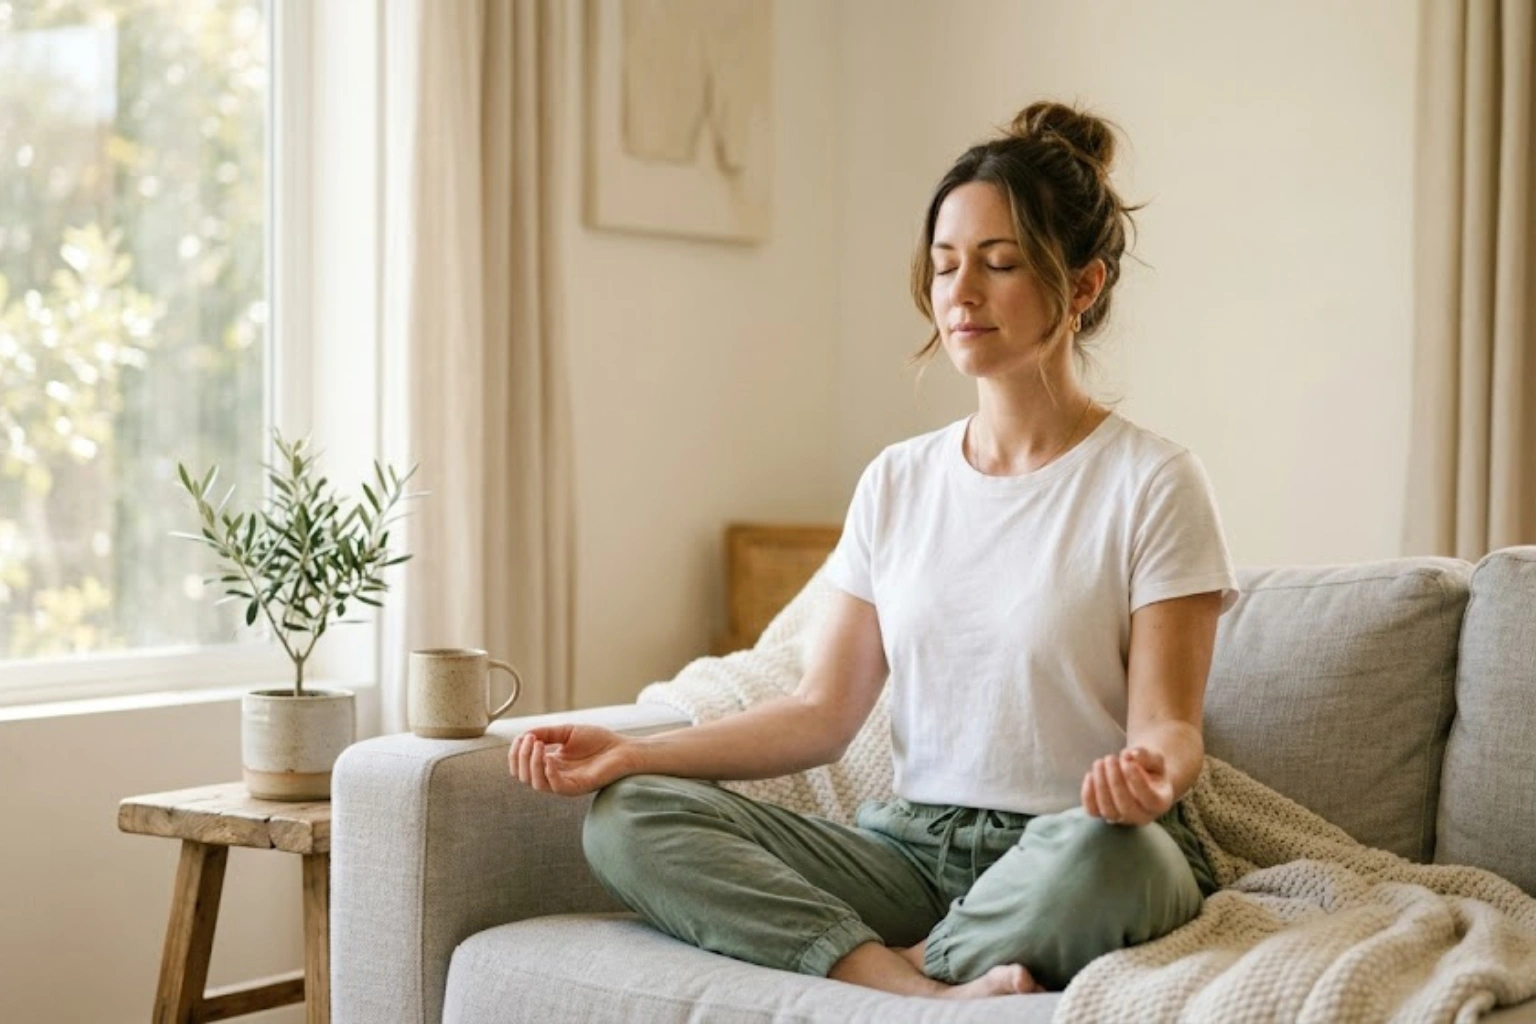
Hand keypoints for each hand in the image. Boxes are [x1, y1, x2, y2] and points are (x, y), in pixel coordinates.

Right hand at [509, 724, 632, 796]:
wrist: (624, 748)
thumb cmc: (599, 741)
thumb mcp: (567, 732)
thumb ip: (546, 733)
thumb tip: (524, 735)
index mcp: (550, 764)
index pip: (521, 766)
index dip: (516, 753)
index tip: (522, 737)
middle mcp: (555, 776)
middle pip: (524, 777)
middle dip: (521, 757)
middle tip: (530, 739)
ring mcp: (566, 783)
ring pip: (536, 784)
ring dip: (532, 763)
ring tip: (538, 745)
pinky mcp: (578, 787)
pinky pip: (556, 786)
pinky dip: (548, 773)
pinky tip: (550, 758)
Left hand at [1081, 746, 1173, 826]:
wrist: (1140, 777)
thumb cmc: (1150, 768)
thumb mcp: (1155, 758)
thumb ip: (1146, 756)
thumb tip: (1131, 755)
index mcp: (1160, 803)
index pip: (1150, 800)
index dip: (1138, 782)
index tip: (1129, 763)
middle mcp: (1142, 816)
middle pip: (1126, 807)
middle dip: (1115, 781)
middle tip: (1110, 758)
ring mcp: (1121, 818)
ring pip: (1108, 811)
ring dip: (1101, 785)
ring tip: (1100, 762)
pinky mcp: (1103, 814)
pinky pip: (1092, 810)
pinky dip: (1088, 794)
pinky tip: (1090, 774)